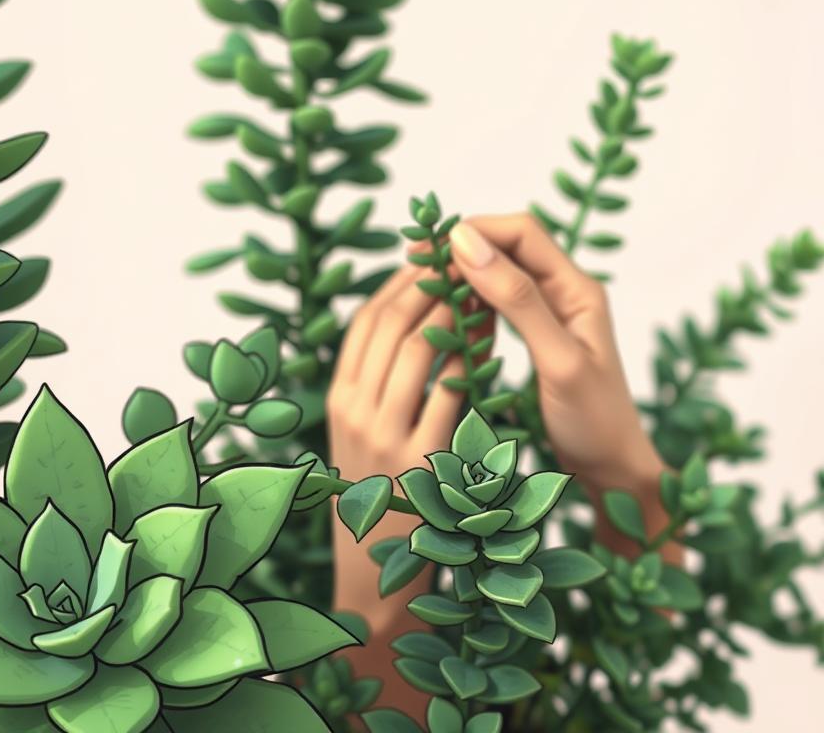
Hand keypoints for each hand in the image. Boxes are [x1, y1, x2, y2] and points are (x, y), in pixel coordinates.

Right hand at [328, 265, 491, 483]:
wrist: (378, 569)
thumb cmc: (381, 492)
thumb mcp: (358, 435)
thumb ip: (373, 386)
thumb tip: (407, 325)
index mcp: (339, 397)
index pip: (365, 321)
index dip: (399, 283)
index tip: (430, 259)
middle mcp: (353, 411)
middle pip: (389, 325)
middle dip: (429, 285)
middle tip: (463, 262)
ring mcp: (383, 436)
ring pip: (416, 350)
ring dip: (451, 313)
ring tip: (481, 291)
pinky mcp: (418, 461)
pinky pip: (448, 395)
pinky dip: (469, 361)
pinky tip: (490, 344)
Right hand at [448, 213, 673, 555]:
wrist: (613, 471)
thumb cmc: (594, 423)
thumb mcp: (557, 361)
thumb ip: (517, 301)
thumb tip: (467, 245)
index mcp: (578, 289)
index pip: (522, 232)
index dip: (474, 231)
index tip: (427, 251)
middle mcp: (567, 292)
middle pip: (510, 245)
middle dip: (463, 248)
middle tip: (416, 267)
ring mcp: (553, 313)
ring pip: (502, 272)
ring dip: (464, 272)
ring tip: (425, 287)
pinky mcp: (538, 335)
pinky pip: (500, 302)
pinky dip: (471, 300)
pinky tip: (448, 313)